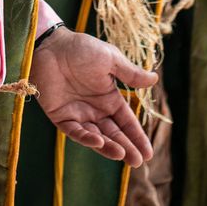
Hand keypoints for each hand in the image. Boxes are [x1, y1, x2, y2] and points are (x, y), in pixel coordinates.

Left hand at [30, 27, 156, 165]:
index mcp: (109, 98)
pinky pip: (75, 132)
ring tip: (122, 155)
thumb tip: (155, 79)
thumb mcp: (110, 59)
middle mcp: (95, 110)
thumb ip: (130, 74)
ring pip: (97, 137)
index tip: (148, 153)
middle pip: (114, 134)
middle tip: (138, 162)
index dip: (137, 137)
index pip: (126, 122)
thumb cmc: (81, 49)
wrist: (51, 46)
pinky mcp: (61, 117)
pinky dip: (86, 138)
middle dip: (127, 148)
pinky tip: (99, 142)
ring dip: (109, 147)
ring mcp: (78, 115)